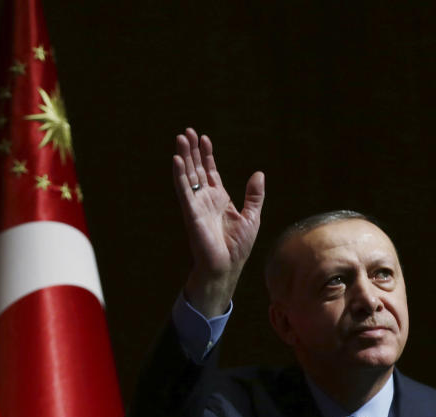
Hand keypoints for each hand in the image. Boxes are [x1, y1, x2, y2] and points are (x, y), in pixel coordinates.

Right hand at [173, 128, 264, 317]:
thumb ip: (254, 195)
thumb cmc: (238, 247)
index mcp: (219, 199)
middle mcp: (205, 199)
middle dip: (192, 151)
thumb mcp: (252, 216)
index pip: (210, 172)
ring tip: (180, 138)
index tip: (204, 138)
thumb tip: (259, 173)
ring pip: (188, 175)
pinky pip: (184, 190)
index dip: (207, 155)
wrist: (226, 267)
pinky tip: (176, 159)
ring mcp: (197, 205)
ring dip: (184, 157)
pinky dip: (179, 174)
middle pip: (196, 169)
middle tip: (187, 132)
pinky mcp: (191, 212)